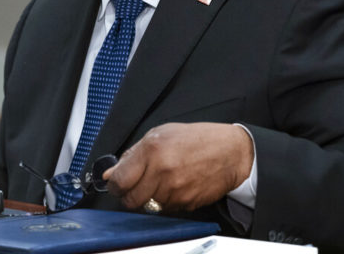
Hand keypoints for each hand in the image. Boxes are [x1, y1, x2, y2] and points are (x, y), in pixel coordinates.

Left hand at [102, 122, 253, 211]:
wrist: (230, 152)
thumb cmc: (198, 139)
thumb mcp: (162, 133)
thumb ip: (133, 153)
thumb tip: (112, 172)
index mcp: (152, 149)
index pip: (120, 180)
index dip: (115, 185)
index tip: (117, 184)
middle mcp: (162, 171)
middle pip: (131, 199)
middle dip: (130, 195)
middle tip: (135, 186)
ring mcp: (174, 190)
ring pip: (147, 206)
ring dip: (149, 197)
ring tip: (162, 180)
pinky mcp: (185, 203)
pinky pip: (165, 209)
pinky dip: (165, 201)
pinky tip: (175, 185)